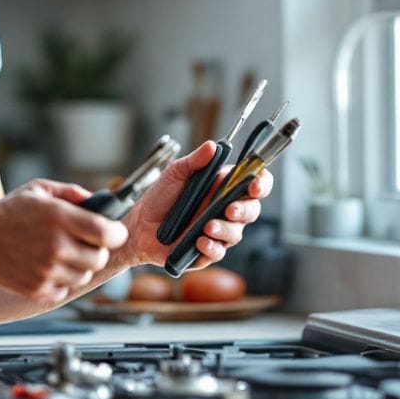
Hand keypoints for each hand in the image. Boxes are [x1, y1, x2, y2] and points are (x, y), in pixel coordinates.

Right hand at [0, 179, 128, 302]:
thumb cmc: (7, 212)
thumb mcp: (38, 190)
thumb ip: (72, 193)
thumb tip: (100, 201)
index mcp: (59, 218)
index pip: (108, 234)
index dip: (116, 233)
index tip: (113, 231)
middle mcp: (56, 246)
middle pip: (100, 258)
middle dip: (97, 250)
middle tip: (84, 242)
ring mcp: (47, 271)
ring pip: (84, 275)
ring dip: (79, 266)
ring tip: (62, 253)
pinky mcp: (38, 289)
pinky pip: (65, 289)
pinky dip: (61, 280)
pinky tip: (46, 266)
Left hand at [123, 141, 272, 270]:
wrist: (139, 223)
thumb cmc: (159, 197)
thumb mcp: (175, 173)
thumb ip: (195, 161)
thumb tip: (212, 146)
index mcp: (222, 188)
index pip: (251, 185)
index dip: (260, 184)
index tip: (255, 185)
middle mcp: (224, 210)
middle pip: (251, 211)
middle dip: (244, 210)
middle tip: (229, 209)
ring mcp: (217, 232)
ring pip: (236, 233)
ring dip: (224, 230)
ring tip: (206, 226)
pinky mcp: (206, 251)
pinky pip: (218, 252)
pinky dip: (211, 247)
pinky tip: (200, 242)